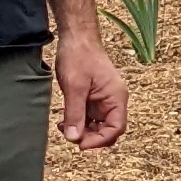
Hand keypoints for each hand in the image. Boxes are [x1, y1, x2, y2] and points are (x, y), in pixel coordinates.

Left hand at [53, 31, 128, 149]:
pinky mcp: (94, 96)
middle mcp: (114, 100)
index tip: (81, 144)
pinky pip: (90, 116)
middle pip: (108, 129)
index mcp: (116, 97)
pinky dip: (79, 121)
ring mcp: (104, 99)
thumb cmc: (79, 56)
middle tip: (70, 136)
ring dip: (83, 130)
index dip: (100, 140)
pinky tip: (65, 121)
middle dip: (90, 136)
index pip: (116, 128)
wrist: (76, 36)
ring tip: (64, 127)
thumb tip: (73, 138)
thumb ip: (75, 114)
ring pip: (98, 125)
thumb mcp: (75, 87)